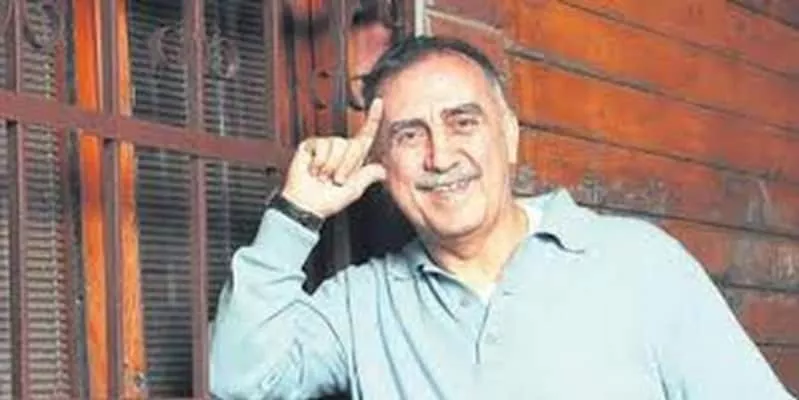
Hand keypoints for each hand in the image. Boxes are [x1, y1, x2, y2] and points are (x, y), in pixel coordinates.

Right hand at [280, 99, 386, 218]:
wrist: (306, 205)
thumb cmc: (328, 200)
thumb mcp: (354, 190)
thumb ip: (368, 176)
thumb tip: (383, 170)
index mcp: (353, 159)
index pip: (365, 135)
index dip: (373, 119)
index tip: (378, 103)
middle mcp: (340, 149)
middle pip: (353, 145)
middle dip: (347, 165)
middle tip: (336, 180)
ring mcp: (326, 146)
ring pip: (338, 145)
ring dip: (331, 165)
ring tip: (324, 176)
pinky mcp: (311, 145)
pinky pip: (322, 145)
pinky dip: (319, 161)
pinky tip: (314, 170)